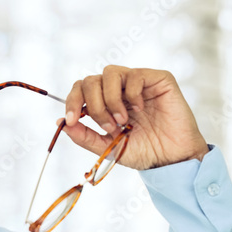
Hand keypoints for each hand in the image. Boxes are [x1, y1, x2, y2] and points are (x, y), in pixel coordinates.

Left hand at [60, 66, 208, 169]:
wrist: (171, 158)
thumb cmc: (142, 151)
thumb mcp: (106, 147)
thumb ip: (84, 135)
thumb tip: (60, 122)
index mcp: (105, 102)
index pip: (80, 88)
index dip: (72, 101)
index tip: (71, 120)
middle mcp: (119, 89)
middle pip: (91, 79)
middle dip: (94, 105)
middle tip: (108, 126)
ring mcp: (138, 82)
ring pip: (110, 72)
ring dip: (110, 99)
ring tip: (123, 120)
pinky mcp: (158, 79)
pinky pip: (135, 75)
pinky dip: (132, 94)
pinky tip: (140, 109)